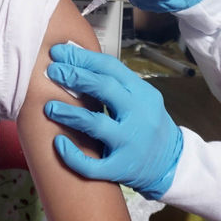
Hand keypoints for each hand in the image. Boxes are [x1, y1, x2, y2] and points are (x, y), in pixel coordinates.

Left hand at [44, 44, 182, 198]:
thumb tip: (78, 63)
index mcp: (143, 94)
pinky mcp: (121, 168)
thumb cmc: (149, 126)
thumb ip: (117, 85)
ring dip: (69, 113)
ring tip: (48, 107)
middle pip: (104, 88)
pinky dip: (72, 154)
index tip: (59, 52)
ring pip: (96, 124)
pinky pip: (92, 164)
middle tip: (51, 71)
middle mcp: (139, 115)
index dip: (82, 58)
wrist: (172, 164)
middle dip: (74, 76)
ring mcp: (130, 143)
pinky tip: (58, 143)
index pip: (110, 68)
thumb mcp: (142, 100)